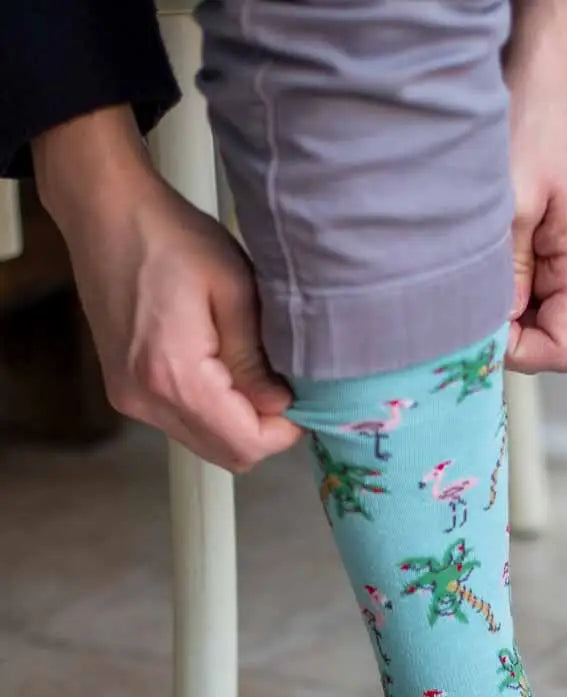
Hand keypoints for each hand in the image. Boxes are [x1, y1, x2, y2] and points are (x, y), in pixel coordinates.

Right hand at [34, 107, 298, 473]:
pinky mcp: (125, 389)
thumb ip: (256, 359)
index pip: (245, 444)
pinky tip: (227, 373)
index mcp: (173, 375)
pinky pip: (183, 424)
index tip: (303, 401)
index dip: (284, 433)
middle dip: (265, 432)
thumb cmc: (170, 237)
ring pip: (206, 443)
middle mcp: (145, 399)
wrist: (103, 211)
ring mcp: (130, 398)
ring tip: (257, 376)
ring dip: (240, 424)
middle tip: (285, 389)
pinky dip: (214, 414)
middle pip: (226, 454)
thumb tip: (279, 405)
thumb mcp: (234, 290)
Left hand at [504, 0, 566, 373]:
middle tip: (461, 297)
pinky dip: (490, 285)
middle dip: (501, 330)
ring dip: (492, 305)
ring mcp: (560, 263)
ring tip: (468, 266)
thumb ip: (505, 273)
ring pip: (525, 319)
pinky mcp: (540, 250)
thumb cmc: (534, 121)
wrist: (538, 76)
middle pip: (542, 339)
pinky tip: (472, 256)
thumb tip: (488, 330)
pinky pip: (515, 291)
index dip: (517, 350)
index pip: (561, 350)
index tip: (478, 326)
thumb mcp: (510, 202)